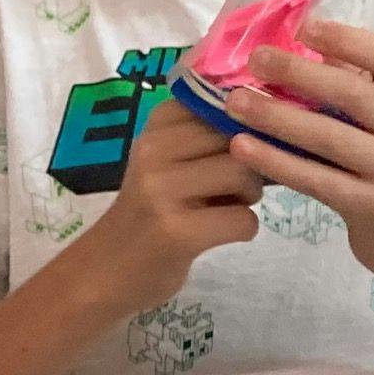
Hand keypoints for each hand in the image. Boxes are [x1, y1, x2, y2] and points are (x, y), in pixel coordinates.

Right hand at [82, 96, 264, 314]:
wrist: (104, 271)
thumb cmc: (147, 212)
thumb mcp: (164, 161)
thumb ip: (204, 135)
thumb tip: (269, 120)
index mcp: (155, 126)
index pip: (224, 103)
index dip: (244, 127)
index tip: (233, 151)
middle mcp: (154, 150)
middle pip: (239, 139)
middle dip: (252, 165)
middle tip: (233, 188)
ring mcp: (163, 191)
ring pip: (244, 174)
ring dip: (249, 196)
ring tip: (228, 208)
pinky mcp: (177, 232)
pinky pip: (243, 220)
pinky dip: (244, 229)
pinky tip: (221, 234)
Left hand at [216, 20, 373, 294]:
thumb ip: (360, 92)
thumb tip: (306, 51)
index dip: (347, 39)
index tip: (304, 26)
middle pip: (352, 93)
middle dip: (298, 72)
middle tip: (255, 59)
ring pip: (328, 136)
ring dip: (276, 116)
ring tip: (235, 103)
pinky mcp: (371, 207)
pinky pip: (315, 178)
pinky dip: (276, 161)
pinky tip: (243, 148)